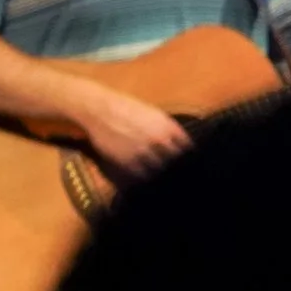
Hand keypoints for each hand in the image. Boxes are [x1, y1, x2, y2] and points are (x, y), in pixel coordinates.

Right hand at [75, 83, 190, 181]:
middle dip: (180, 169)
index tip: (192, 165)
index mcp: (169, 128)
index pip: (189, 150)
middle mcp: (159, 141)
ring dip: (164, 176)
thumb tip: (185, 146)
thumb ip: (171, 131)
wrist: (98, 110)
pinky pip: (144, 177)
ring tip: (164, 178)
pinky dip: (149, 180)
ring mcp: (144, 152)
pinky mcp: (128, 162)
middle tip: (181, 177)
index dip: (191, 159)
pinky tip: (150, 180)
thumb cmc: (127, 109)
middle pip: (178, 163)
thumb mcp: (155, 115)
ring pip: (163, 172)